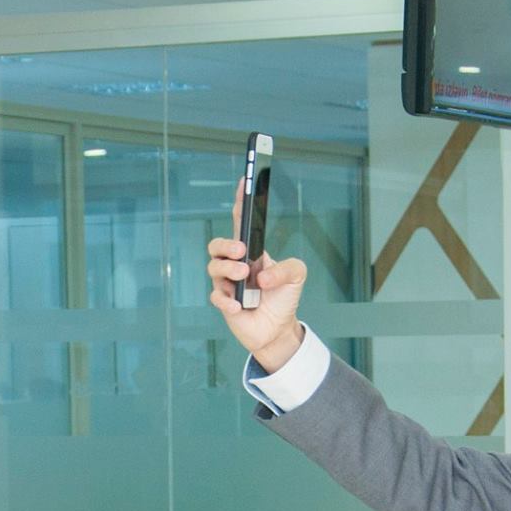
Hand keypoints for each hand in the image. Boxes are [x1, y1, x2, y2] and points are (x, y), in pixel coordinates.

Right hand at [207, 177, 305, 370]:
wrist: (277, 330)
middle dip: (226, 245)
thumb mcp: (297, 276)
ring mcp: (227, 283)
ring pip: (214, 268)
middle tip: (242, 251)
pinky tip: (239, 306)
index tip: (244, 180)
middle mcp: (236, 264)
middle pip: (217, 245)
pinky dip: (226, 301)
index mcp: (252, 251)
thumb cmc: (284, 298)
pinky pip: (216, 297)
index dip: (241, 200)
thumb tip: (261, 275)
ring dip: (228, 270)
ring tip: (244, 276)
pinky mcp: (224, 303)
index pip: (242, 221)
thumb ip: (287, 267)